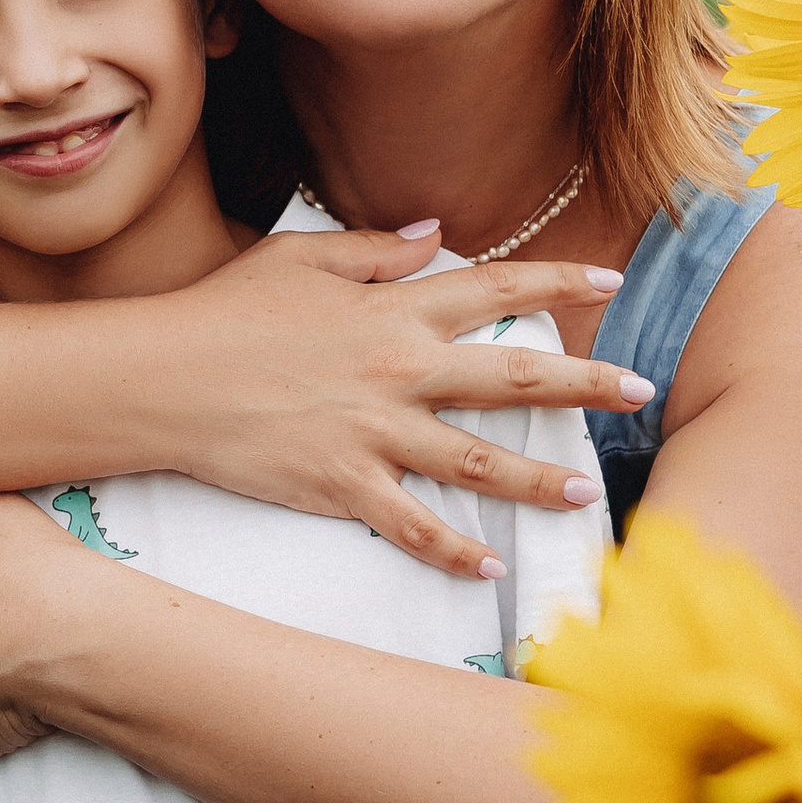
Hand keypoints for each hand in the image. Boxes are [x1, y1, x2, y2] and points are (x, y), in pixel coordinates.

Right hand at [149, 227, 638, 582]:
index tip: (608, 282)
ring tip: (585, 490)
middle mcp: (398, 371)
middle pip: (511, 377)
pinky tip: (488, 566)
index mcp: (393, 310)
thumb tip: (436, 236)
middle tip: (641, 389)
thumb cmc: (225, 310)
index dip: (557, 282)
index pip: (495, 288)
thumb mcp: (300, 258)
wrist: (160, 379)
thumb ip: (378, 251)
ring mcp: (374, 434)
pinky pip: (412, 525)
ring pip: (477, 462)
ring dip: (537, 478)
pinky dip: (452, 549)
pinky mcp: (343, 486)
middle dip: (585, 383)